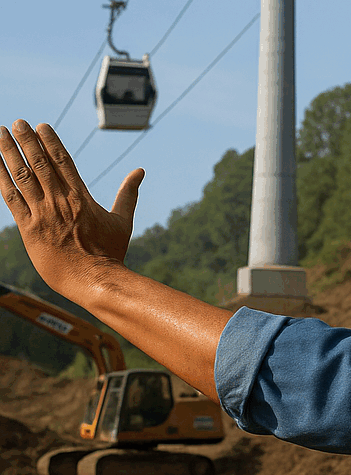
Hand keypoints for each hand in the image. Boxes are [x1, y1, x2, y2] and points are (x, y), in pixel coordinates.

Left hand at [0, 120, 142, 301]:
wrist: (94, 280)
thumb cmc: (110, 252)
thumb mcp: (123, 220)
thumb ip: (128, 193)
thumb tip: (140, 170)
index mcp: (81, 197)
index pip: (62, 161)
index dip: (50, 141)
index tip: (41, 126)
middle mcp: (60, 201)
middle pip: (39, 163)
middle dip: (26, 140)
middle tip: (17, 122)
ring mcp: (42, 214)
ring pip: (22, 176)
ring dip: (9, 152)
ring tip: (0, 133)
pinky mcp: (28, 228)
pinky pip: (10, 198)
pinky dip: (0, 178)